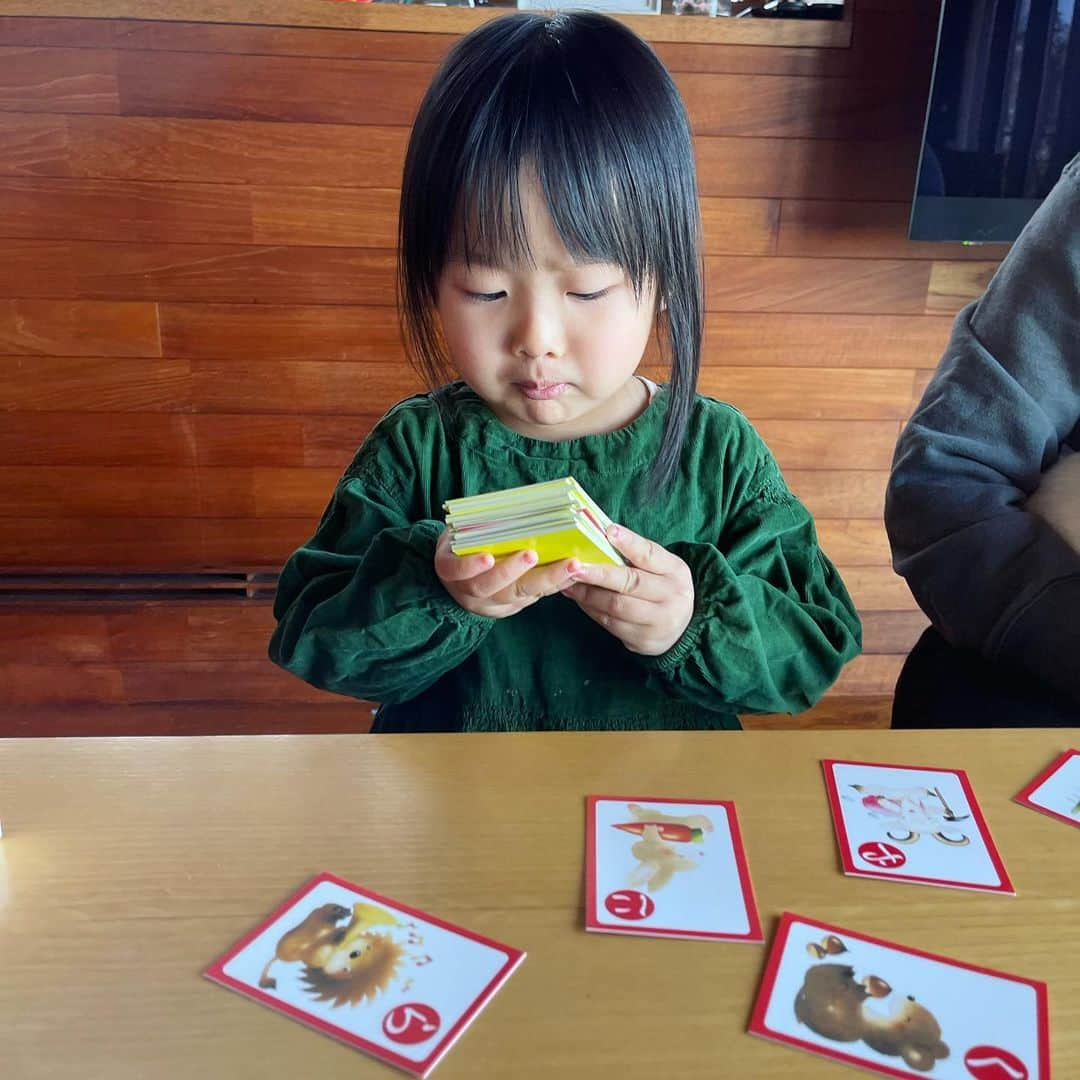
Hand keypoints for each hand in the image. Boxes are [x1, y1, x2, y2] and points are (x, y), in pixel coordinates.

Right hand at [435, 529, 577, 618]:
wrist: (459, 572)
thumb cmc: (462, 540)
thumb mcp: (459, 531)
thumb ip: (476, 526)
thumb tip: (513, 507)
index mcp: (448, 569)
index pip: (456, 571)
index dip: (471, 566)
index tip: (487, 557)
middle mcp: (466, 592)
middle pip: (489, 588)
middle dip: (513, 571)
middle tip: (533, 555)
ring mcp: (489, 604)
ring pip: (518, 596)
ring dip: (546, 579)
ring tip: (570, 564)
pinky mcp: (510, 607)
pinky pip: (533, 598)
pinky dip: (555, 584)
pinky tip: (573, 573)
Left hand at [561, 524, 693, 654]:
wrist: (680, 626)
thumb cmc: (662, 587)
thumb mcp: (661, 567)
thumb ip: (636, 553)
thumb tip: (600, 534)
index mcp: (675, 571)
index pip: (650, 554)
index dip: (629, 543)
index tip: (608, 531)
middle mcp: (671, 596)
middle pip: (630, 582)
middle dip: (598, 574)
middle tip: (574, 567)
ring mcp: (658, 621)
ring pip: (615, 605)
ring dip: (588, 594)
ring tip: (569, 583)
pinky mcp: (643, 640)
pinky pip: (610, 622)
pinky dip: (590, 609)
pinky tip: (578, 599)